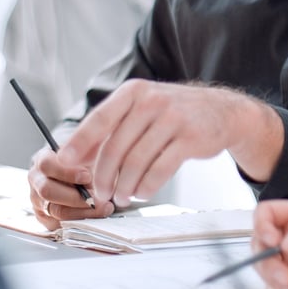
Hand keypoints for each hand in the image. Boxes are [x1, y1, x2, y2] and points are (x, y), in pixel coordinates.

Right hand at [28, 147, 114, 230]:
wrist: (83, 172)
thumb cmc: (85, 160)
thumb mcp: (88, 151)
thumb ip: (89, 157)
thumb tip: (102, 168)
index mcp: (43, 159)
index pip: (47, 165)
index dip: (67, 172)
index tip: (88, 176)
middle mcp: (37, 180)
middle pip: (48, 191)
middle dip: (76, 197)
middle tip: (99, 198)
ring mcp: (39, 201)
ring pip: (56, 211)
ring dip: (83, 211)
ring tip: (104, 208)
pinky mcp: (45, 218)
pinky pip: (60, 224)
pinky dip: (80, 221)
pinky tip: (96, 216)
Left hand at [58, 79, 280, 205]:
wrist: (222, 111)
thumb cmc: (174, 113)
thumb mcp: (143, 107)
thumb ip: (113, 127)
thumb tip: (78, 155)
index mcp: (134, 92)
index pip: (100, 119)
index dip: (80, 142)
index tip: (65, 162)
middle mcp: (152, 101)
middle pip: (116, 147)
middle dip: (103, 176)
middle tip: (100, 193)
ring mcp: (173, 119)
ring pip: (136, 162)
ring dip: (125, 186)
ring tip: (122, 196)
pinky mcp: (191, 139)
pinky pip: (160, 170)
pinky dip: (147, 187)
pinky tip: (143, 192)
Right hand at [252, 200, 287, 288]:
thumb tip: (285, 242)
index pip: (266, 212)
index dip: (262, 225)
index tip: (273, 241)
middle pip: (259, 243)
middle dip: (267, 261)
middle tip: (285, 276)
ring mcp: (287, 261)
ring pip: (262, 267)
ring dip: (273, 279)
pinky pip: (271, 287)